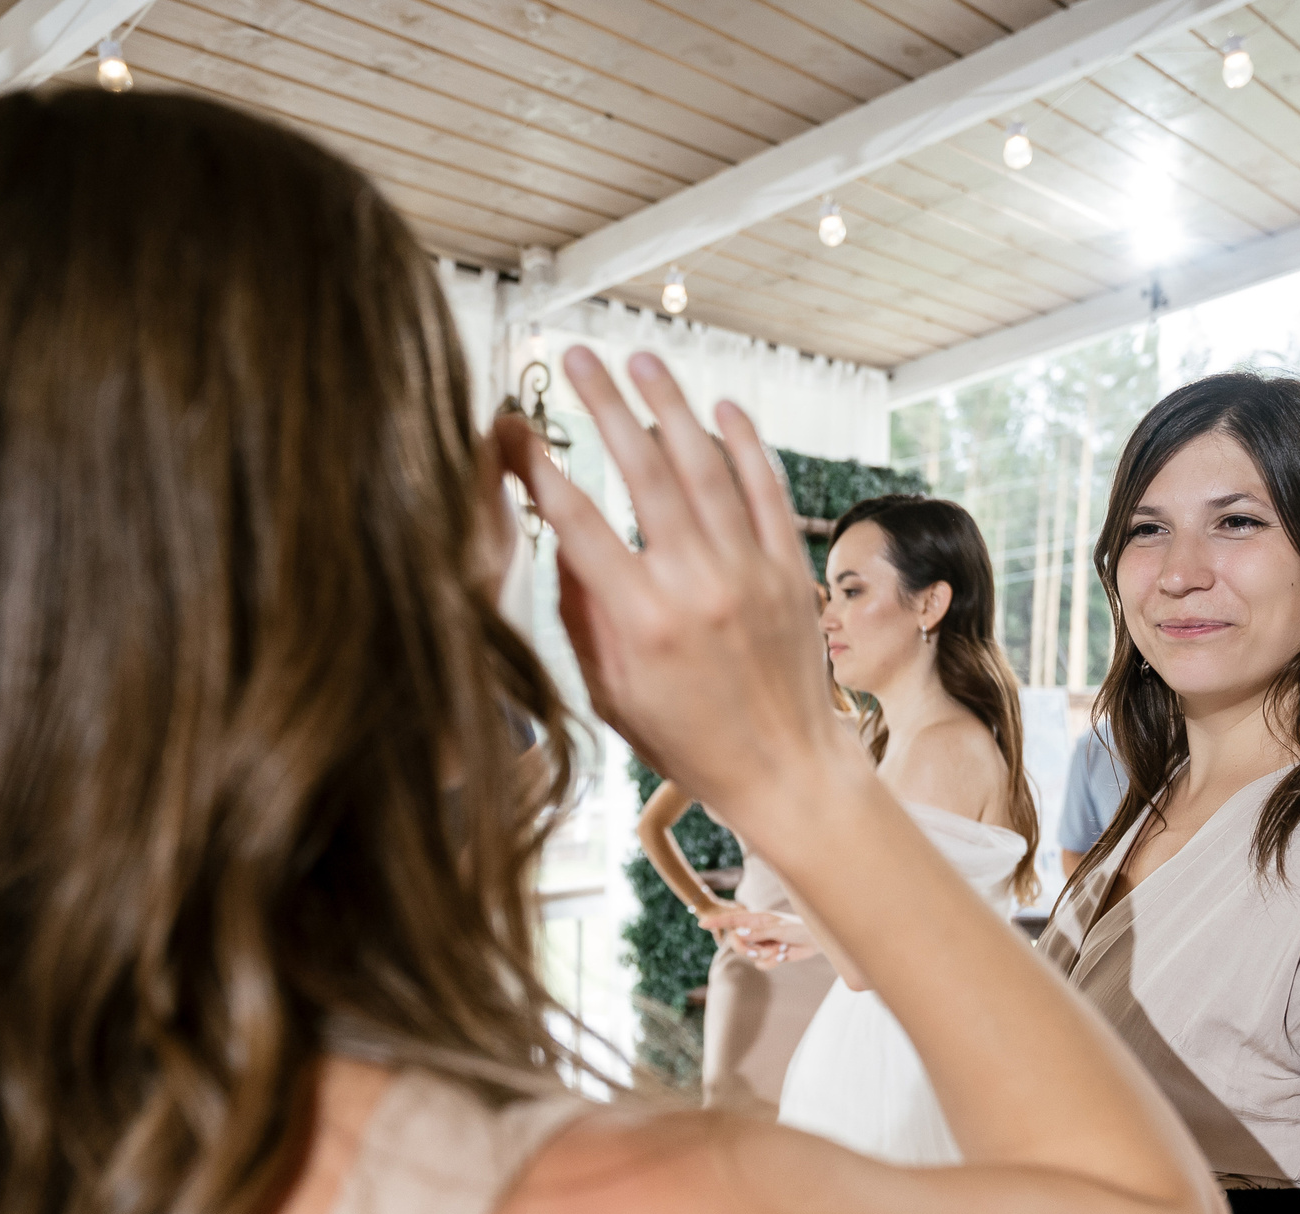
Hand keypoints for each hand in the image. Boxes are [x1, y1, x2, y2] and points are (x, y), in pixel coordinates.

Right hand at [497, 349, 854, 832]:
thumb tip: (560, 545)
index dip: (535, 467)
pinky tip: (722, 407)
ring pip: (706, 466)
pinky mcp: (790, 569)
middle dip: (605, 405)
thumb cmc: (689, 742)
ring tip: (641, 362)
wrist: (786, 770)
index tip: (509, 430)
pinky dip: (746, 444)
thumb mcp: (611, 694)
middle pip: (642, 471)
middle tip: (578, 358)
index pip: (576, 521)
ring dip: (671, 406)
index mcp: (641, 622)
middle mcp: (697, 586)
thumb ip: (583, 618)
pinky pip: (765, 491)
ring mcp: (750, 572)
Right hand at [699, 908, 815, 966]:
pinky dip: (772, 962)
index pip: (733, 920)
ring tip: (781, 949)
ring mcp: (763, 944)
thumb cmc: (800, 928)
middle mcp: (757, 931)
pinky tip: (784, 955)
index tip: (702, 923)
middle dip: (746, 950)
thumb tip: (739, 934)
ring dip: (766, 955)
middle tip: (760, 951)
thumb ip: (759, 933)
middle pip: (738, 942)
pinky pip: (762, 964)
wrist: (817, 940)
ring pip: (751, 955)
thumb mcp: (779, 929)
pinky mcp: (770, 955)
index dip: (718, 922)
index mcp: (758, 919)